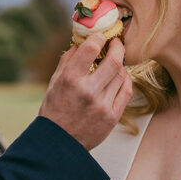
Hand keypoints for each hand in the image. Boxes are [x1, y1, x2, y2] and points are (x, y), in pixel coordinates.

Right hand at [39, 35, 132, 150]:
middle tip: (116, 44)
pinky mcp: (112, 116)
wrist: (59, 142)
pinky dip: (125, 80)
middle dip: (117, 47)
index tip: (101, 36)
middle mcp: (87, 91)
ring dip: (120, 65)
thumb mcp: (54, 82)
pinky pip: (126, 90)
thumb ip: (68, 60)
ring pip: (121, 75)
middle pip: (114, 61)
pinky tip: (120, 77)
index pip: (91, 48)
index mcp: (70, 79)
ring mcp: (102, 104)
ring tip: (114, 64)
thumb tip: (81, 41)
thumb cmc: (55, 110)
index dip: (98, 38)